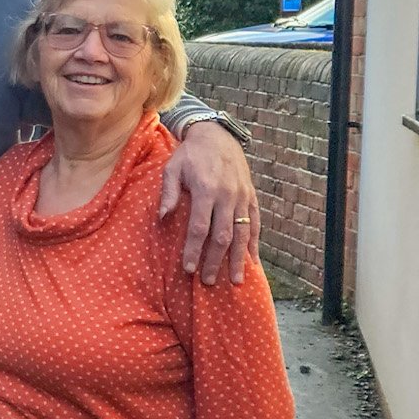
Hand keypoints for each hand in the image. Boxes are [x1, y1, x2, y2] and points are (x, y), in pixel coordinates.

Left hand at [159, 120, 259, 284]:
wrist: (217, 135)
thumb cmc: (189, 155)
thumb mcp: (172, 168)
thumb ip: (168, 193)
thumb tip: (162, 217)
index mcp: (206, 189)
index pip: (199, 227)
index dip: (193, 250)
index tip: (188, 269)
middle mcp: (227, 195)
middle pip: (222, 235)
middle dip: (215, 261)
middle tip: (209, 282)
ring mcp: (243, 197)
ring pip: (242, 233)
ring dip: (238, 258)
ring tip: (236, 281)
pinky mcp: (251, 197)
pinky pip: (255, 223)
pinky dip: (254, 243)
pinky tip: (252, 261)